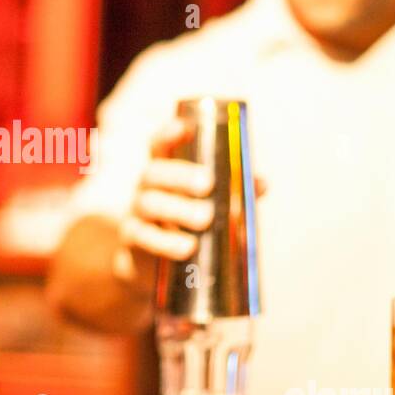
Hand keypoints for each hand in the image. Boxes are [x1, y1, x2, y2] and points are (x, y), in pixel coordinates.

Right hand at [113, 118, 265, 281]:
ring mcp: (136, 214)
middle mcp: (146, 188)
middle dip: (180, 175)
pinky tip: (186, 247)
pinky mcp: (134, 242)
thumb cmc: (185, 224)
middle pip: (153, 173)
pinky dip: (165, 242)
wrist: (154, 267)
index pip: (158, 146)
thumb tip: (261, 183)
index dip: (167, 134)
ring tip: (204, 218)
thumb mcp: (206, 205)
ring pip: (149, 204)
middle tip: (207, 183)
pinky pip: (144, 238)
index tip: (184, 127)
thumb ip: (232, 192)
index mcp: (163, 173)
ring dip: (177, 209)